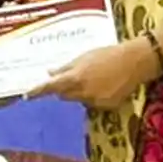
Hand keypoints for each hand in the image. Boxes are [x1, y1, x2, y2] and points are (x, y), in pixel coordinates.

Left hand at [30, 41, 159, 110]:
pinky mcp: (106, 107)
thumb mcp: (84, 57)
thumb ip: (66, 67)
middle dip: (65, 88)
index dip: (38, 91)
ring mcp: (95, 102)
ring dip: (80, 92)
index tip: (27, 95)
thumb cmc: (108, 54)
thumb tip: (50, 73)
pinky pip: (93, 104)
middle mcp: (83, 93)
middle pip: (64, 95)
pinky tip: (106, 85)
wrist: (135, 62)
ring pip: (79, 100)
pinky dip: (95, 96)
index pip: (51, 87)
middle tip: (76, 75)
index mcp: (75, 78)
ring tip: (96, 77)